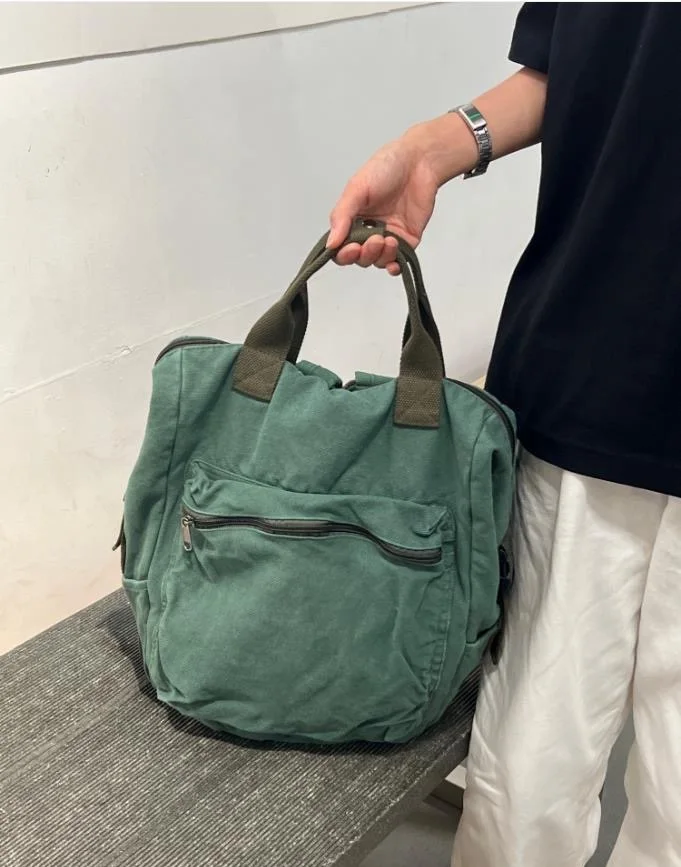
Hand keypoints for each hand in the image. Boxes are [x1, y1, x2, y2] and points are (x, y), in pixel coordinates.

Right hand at [327, 133, 438, 275]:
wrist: (419, 161)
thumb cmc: (387, 167)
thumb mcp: (356, 189)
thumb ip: (342, 216)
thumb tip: (330, 244)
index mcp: (352, 219)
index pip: (341, 247)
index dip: (344, 254)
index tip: (351, 248)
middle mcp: (368, 230)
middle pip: (359, 258)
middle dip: (365, 254)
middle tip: (374, 240)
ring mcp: (388, 236)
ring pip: (378, 261)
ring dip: (380, 256)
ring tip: (389, 239)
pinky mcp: (407, 240)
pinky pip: (398, 262)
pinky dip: (393, 266)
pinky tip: (394, 262)